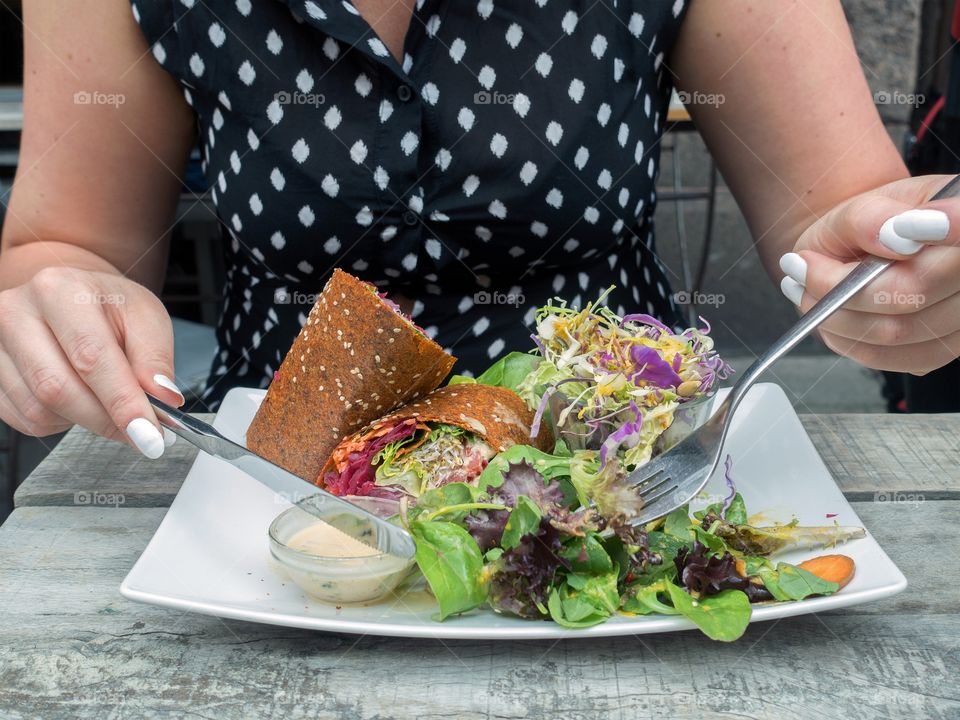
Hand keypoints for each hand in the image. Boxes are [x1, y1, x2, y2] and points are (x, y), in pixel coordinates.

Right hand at [0, 267, 182, 455]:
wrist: (73, 299)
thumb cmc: (108, 306)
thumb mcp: (146, 317)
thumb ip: (156, 358)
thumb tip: (162, 398)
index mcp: (60, 290)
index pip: (90, 356)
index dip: (121, 401)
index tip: (147, 432)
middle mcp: (17, 313)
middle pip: (57, 388)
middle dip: (105, 419)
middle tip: (141, 431)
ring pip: (39, 409)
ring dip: (84, 420)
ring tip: (108, 400)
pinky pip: (26, 419)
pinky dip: (61, 422)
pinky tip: (79, 399)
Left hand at [779, 174, 959, 374]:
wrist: (871, 252)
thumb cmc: (869, 228)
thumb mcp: (858, 206)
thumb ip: (870, 217)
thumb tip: (893, 233)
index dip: (950, 225)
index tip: (900, 228)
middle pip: (914, 292)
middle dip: (842, 288)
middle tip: (803, 269)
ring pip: (897, 331)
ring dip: (838, 318)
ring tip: (809, 290)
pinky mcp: (948, 345)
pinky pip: (894, 357)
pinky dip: (852, 341)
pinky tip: (835, 316)